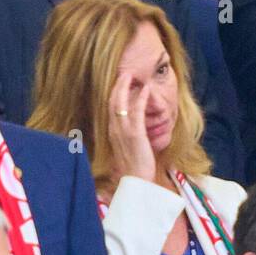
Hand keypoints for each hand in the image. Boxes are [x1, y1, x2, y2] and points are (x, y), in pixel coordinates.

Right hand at [107, 68, 155, 183]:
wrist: (136, 182)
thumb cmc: (133, 167)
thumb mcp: (126, 148)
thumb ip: (126, 136)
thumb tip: (129, 128)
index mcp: (112, 133)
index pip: (110, 108)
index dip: (114, 93)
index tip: (119, 82)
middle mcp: (114, 130)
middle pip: (112, 102)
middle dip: (117, 86)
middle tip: (125, 72)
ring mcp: (124, 132)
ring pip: (120, 104)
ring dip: (126, 87)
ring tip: (131, 75)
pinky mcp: (135, 135)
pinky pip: (137, 113)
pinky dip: (140, 99)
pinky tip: (146, 90)